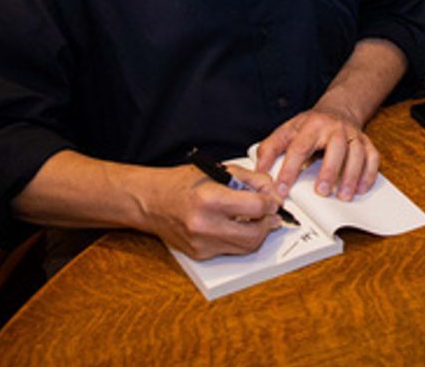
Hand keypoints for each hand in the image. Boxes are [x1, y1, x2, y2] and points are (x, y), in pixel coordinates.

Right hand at [142, 163, 284, 260]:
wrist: (151, 202)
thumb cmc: (181, 184)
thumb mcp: (218, 171)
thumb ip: (250, 179)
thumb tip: (273, 191)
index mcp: (209, 199)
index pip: (255, 207)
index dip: (270, 203)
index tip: (272, 200)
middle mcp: (205, 225)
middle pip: (254, 234)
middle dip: (268, 222)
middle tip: (270, 213)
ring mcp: (202, 243)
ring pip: (246, 247)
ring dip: (258, 233)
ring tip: (257, 219)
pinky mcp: (200, 254)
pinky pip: (231, 250)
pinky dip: (239, 238)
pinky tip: (236, 225)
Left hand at [254, 107, 379, 202]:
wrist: (338, 110)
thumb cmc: (311, 126)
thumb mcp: (287, 130)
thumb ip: (270, 148)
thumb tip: (259, 169)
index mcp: (312, 125)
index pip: (299, 147)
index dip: (289, 170)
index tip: (282, 189)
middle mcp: (335, 128)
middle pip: (335, 147)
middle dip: (329, 170)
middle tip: (321, 192)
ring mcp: (353, 135)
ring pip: (357, 153)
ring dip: (351, 176)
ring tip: (343, 196)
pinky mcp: (366, 143)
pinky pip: (373, 158)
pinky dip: (369, 174)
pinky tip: (360, 189)